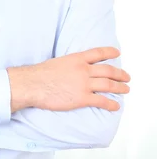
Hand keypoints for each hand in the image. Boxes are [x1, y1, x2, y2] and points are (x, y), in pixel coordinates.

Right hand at [8, 47, 130, 112]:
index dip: (109, 52)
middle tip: (126, 77)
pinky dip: (111, 104)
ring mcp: (83, 84)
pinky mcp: (82, 98)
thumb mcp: (56, 62)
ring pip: (109, 85)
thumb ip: (69, 65)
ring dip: (120, 88)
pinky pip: (102, 101)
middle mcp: (83, 70)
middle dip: (120, 74)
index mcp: (76, 59)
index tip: (117, 53)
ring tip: (126, 90)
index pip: (98, 53)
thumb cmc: (40, 74)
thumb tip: (72, 70)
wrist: (32, 84)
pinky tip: (115, 106)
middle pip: (108, 71)